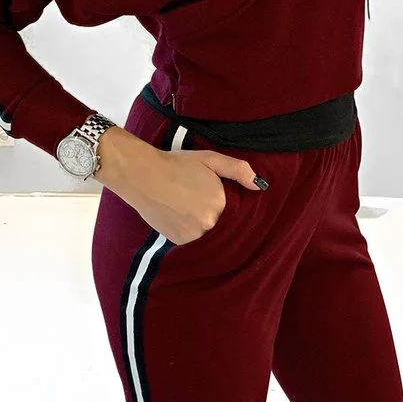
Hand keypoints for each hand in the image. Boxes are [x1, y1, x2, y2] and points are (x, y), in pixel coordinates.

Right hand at [95, 126, 265, 244]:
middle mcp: (209, 222)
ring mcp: (194, 234)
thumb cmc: (177, 164)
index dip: (231, 210)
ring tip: (193, 212)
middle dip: (218, 218)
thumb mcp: (210, 159)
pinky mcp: (179, 241)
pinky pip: (194, 242)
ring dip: (205, 228)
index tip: (222, 203)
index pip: (237, 215)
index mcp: (220, 203)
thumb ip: (238, 170)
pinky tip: (183, 219)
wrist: (142, 175)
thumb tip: (260, 185)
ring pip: (209, 236)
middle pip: (223, 227)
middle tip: (202, 205)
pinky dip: (192, 233)